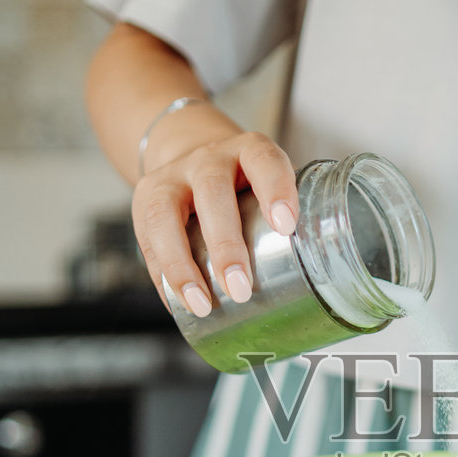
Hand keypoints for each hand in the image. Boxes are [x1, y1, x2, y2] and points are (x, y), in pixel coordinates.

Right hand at [132, 107, 299, 317]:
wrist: (191, 152)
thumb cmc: (243, 184)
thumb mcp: (268, 186)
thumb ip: (285, 219)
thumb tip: (313, 282)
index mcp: (247, 151)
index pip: (263, 160)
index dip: (276, 189)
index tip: (286, 227)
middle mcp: (207, 159)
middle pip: (212, 192)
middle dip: (225, 245)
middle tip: (241, 289)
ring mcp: (171, 177)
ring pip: (165, 215)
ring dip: (182, 266)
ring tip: (202, 305)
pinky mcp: (144, 200)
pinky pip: (147, 240)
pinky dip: (162, 276)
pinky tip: (179, 304)